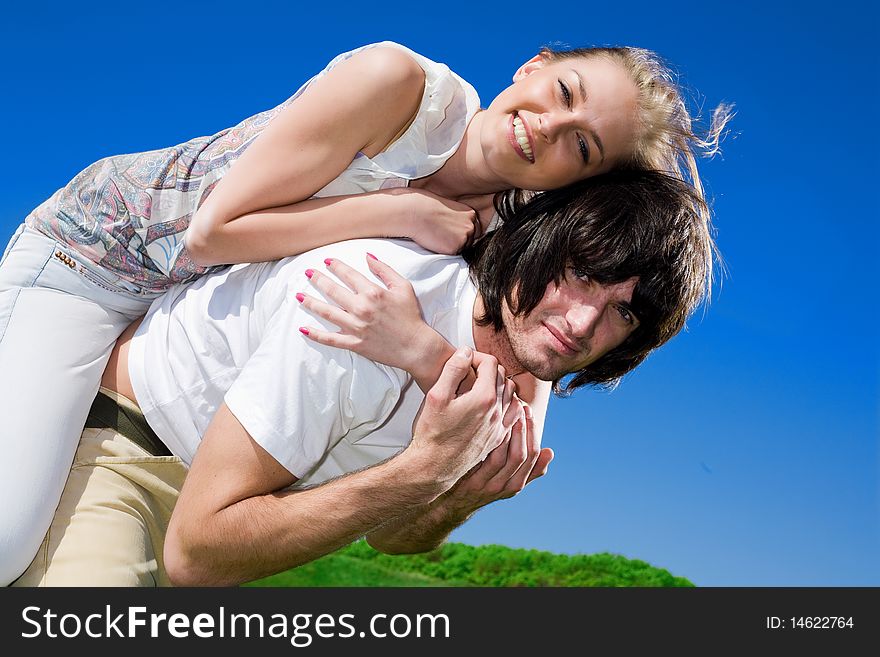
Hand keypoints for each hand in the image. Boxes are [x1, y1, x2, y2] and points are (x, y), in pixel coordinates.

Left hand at [297, 254, 457, 390]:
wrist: (416, 346)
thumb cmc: (411, 316)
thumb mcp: (403, 287)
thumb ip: (384, 270)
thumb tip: (368, 256)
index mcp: (372, 293)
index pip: (348, 275)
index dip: (335, 266)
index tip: (326, 261)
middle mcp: (361, 308)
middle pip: (332, 290)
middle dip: (318, 279)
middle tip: (307, 273)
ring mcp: (355, 327)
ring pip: (326, 312)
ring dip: (310, 303)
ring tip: (298, 295)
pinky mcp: (354, 343)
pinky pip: (330, 339)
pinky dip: (315, 335)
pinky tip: (303, 329)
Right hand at [394, 188, 486, 253]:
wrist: (415, 213)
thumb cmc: (428, 206)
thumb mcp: (450, 207)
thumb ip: (460, 217)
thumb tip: (461, 226)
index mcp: (471, 214)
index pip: (474, 229)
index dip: (462, 231)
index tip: (451, 230)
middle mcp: (471, 226)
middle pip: (470, 239)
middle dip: (460, 239)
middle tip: (444, 233)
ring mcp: (464, 238)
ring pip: (462, 248)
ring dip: (453, 245)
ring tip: (439, 235)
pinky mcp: (454, 248)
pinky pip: (453, 253)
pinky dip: (445, 250)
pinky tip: (436, 240)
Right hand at [407, 347, 519, 487]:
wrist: (434, 466)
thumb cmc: (432, 433)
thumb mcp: (436, 395)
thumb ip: (453, 369)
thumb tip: (465, 352)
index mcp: (484, 398)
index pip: (491, 363)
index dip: (477, 356)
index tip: (465, 360)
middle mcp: (497, 412)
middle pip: (502, 377)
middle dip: (488, 369)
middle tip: (470, 370)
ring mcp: (500, 427)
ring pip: (510, 395)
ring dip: (498, 385)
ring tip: (480, 385)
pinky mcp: (498, 438)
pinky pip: (512, 414)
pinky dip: (505, 403)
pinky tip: (492, 404)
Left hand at [445, 403, 553, 513]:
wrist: (448, 504)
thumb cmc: (479, 484)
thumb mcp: (505, 480)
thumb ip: (527, 470)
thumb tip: (549, 452)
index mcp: (514, 485)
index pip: (531, 457)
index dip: (533, 433)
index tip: (529, 412)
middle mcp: (502, 487)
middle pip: (520, 456)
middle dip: (523, 428)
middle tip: (520, 406)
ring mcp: (485, 485)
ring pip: (503, 457)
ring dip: (505, 432)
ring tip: (506, 410)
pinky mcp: (469, 481)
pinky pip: (483, 459)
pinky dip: (488, 442)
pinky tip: (487, 424)